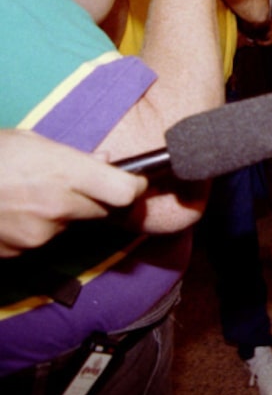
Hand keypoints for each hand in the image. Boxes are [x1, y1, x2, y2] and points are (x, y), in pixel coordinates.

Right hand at [0, 130, 146, 255]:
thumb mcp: (31, 141)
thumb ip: (74, 155)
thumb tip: (105, 159)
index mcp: (64, 173)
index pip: (125, 191)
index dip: (134, 187)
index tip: (134, 182)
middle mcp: (57, 207)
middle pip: (103, 210)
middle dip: (96, 198)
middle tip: (74, 184)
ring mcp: (38, 234)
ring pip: (70, 225)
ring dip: (63, 214)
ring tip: (30, 194)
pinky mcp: (18, 253)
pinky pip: (42, 241)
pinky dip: (37, 228)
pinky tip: (14, 210)